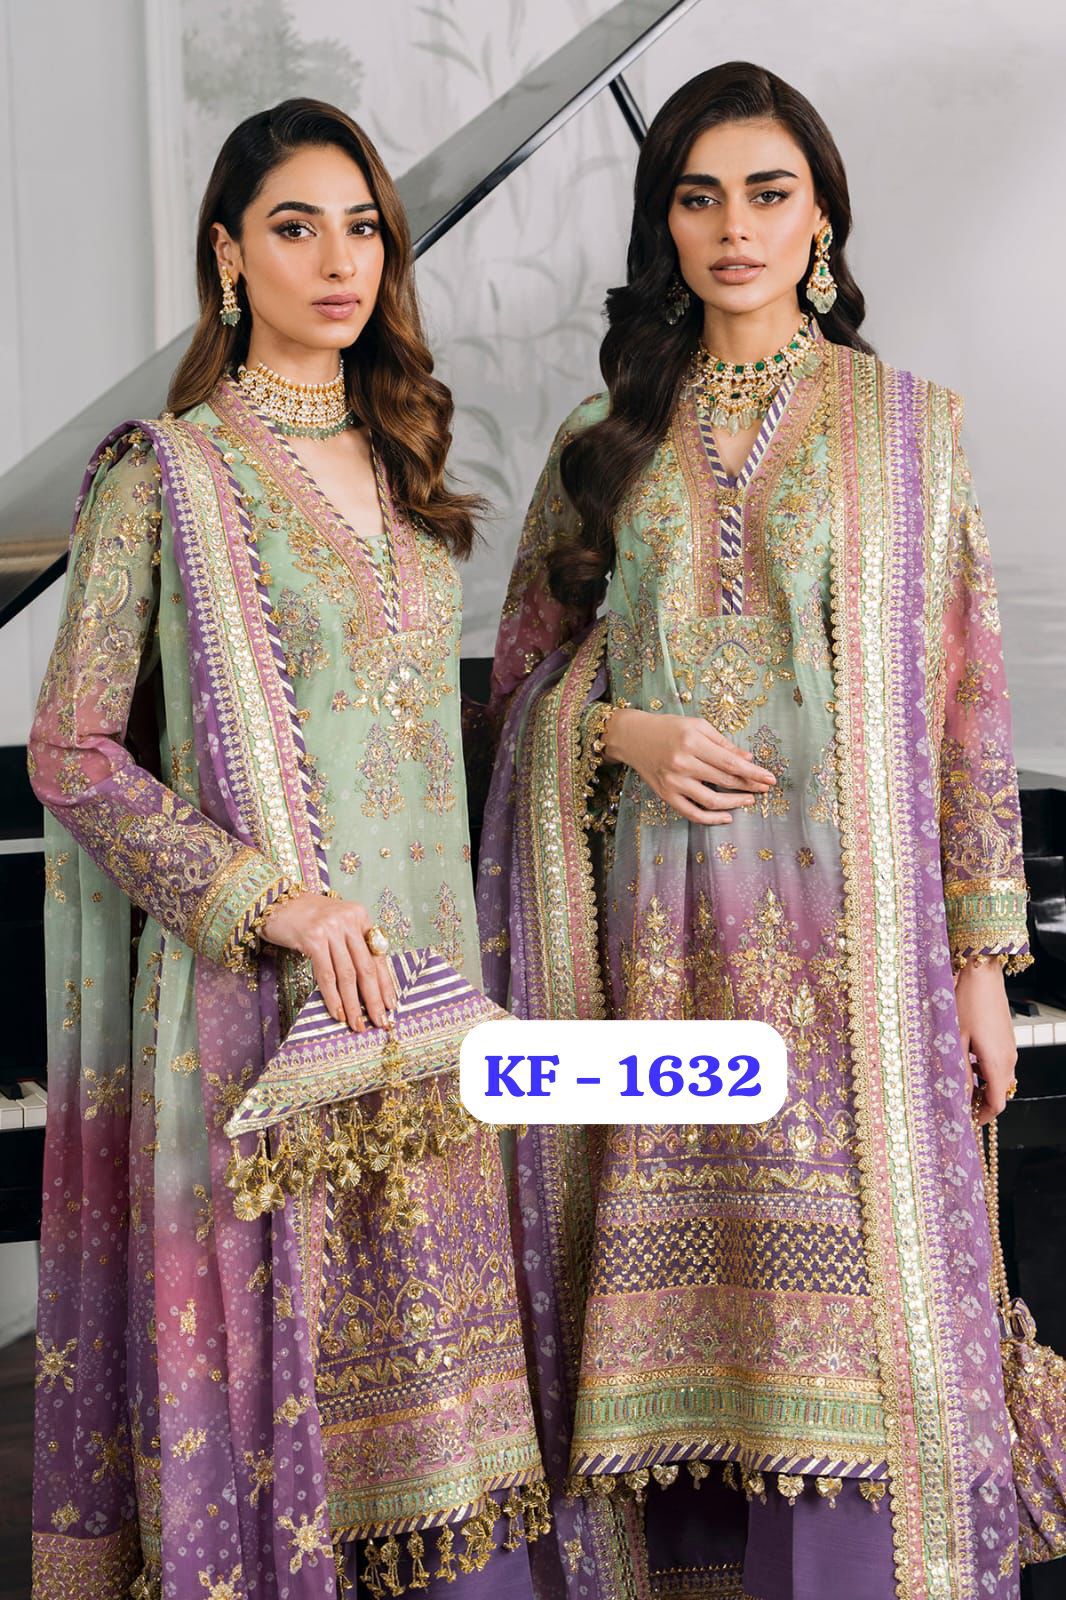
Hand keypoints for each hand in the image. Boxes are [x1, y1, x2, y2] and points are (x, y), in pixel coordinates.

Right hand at [260, 893, 396, 1032]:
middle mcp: (348, 920)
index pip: (378, 955)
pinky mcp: (313, 939)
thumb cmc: (307, 918)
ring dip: (353, 1004)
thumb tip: (370, 983)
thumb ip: (353, 944)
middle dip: (373, 998)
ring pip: (347, 974)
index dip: (385, 983)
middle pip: (366, 967)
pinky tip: (337, 1013)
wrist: (276, 903)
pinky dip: (333, 997)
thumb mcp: (337, 924)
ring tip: (357, 1023)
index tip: (390, 1005)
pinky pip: (326, 975)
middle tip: (379, 1021)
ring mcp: (331, 928)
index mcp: (360, 916)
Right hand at [603, 708, 776, 825]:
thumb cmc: (669, 728)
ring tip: (749, 800)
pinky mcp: (666, 795)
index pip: (731, 764)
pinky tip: (727, 817)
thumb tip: (748, 759)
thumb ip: (723, 744)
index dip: (754, 773)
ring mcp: (673, 782)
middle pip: (724, 781)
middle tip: (765, 788)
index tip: (770, 778)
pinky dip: (711, 819)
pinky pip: (692, 813)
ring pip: (711, 801)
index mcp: (692, 742)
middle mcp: (682, 764)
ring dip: (734, 803)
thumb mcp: (697, 726)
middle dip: (749, 786)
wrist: (633, 737)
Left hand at [955, 959, 1017, 1124]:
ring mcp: (1009, 1048)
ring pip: (999, 1079)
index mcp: (997, 1063)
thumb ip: (957, 1071)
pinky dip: (985, 1072)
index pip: (997, 1104)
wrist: (982, 975)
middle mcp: (1009, 1058)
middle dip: (980, 1103)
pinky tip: (966, 1063)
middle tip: (957, 1105)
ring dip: (981, 1086)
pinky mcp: (1006, 1039)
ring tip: (958, 1084)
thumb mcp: (955, 1040)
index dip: (982, 1117)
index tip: (966, 1122)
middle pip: (999, 1093)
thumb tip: (957, 1098)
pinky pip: (999, 1065)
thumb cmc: (964, 1003)